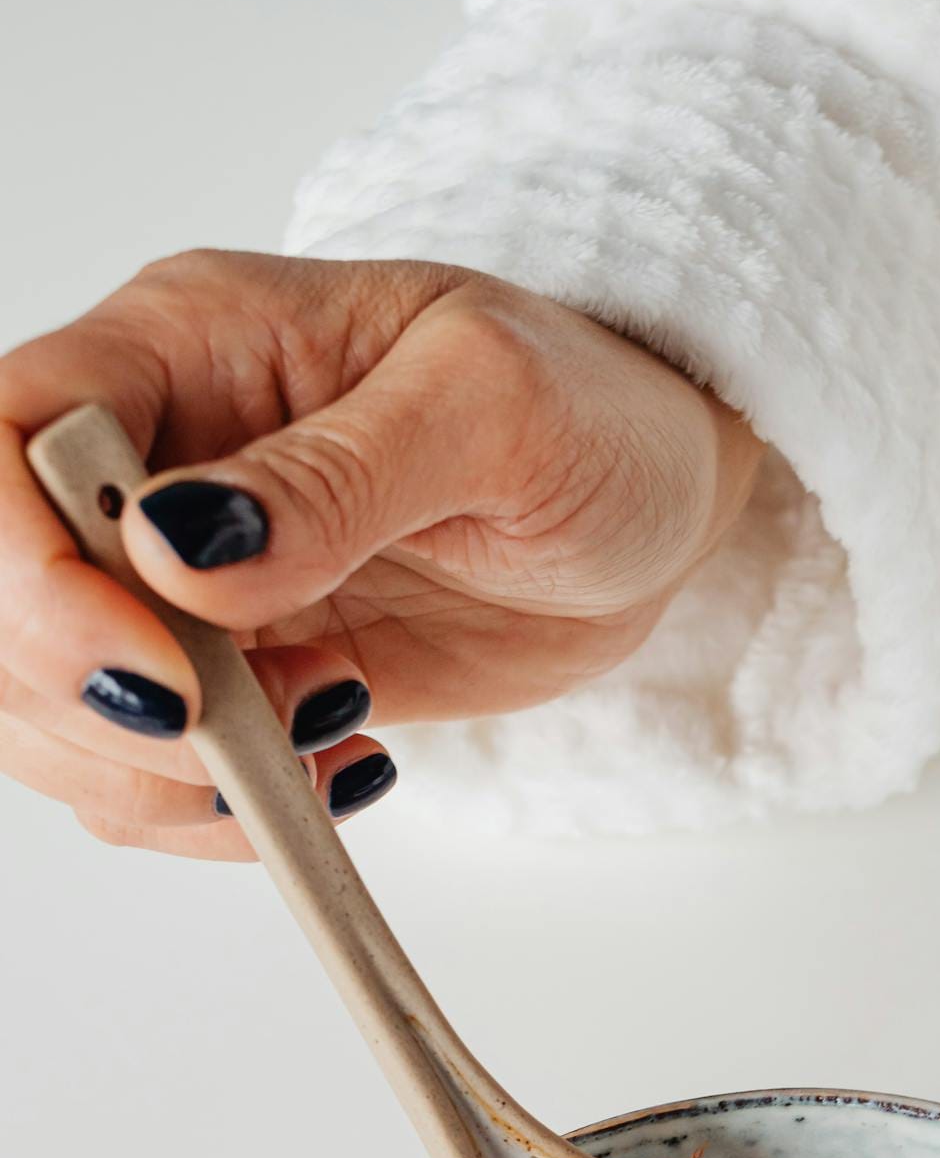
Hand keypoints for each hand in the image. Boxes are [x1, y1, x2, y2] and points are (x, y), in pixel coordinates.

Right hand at [0, 250, 758, 856]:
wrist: (656, 503)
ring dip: (162, 777)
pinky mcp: (235, 678)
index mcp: (182, 345)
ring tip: (325, 735)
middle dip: (98, 705)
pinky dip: (223, 812)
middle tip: (257, 732)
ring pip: (52, 711)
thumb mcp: (495, 406)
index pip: (3, 441)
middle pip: (4, 604)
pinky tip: (341, 769)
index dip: (31, 576)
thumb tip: (183, 548)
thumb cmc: (593, 413)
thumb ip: (338, 475)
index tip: (158, 668)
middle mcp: (154, 460)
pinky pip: (152, 775)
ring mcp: (182, 582)